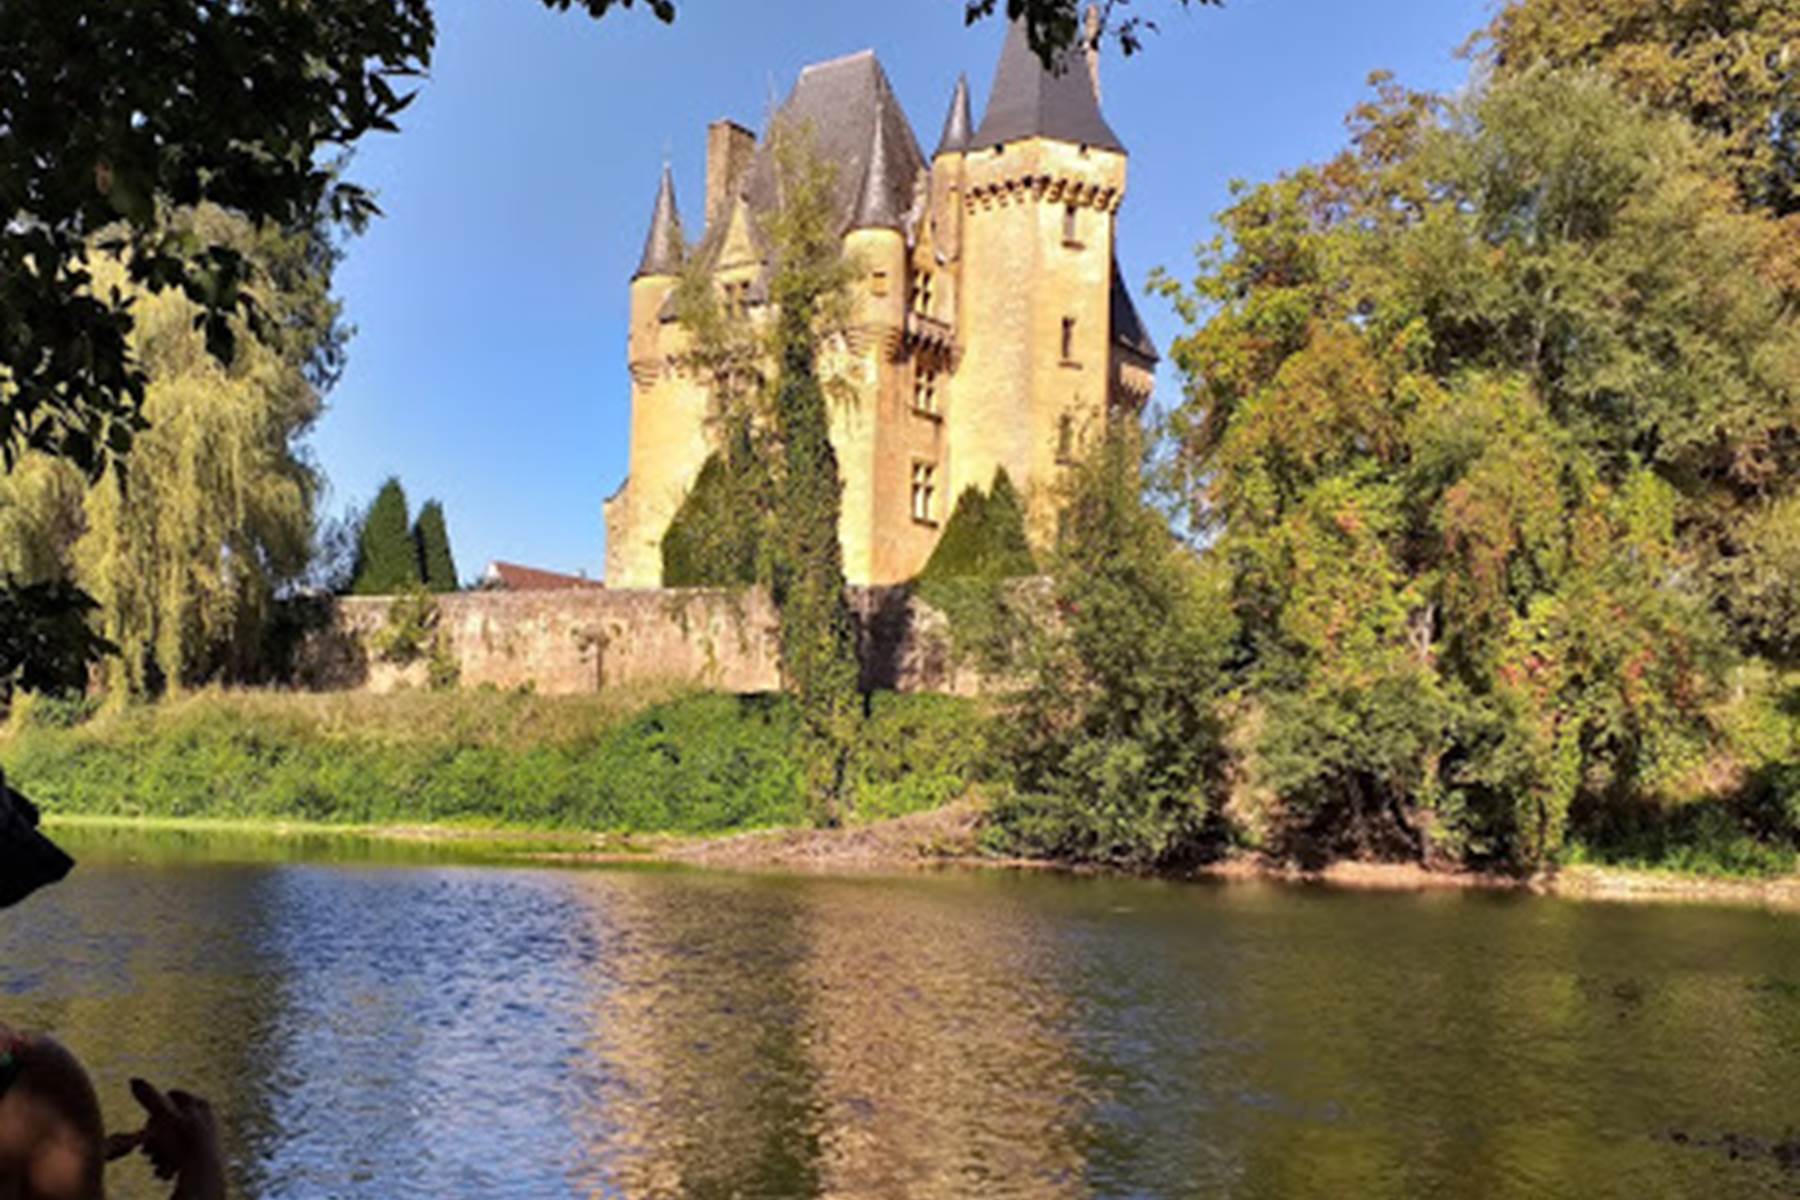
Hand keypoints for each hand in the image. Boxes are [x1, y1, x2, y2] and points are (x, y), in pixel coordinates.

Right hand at [107, 1078, 224, 1199]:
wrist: (203, 1173)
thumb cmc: (182, 1143)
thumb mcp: (163, 1119)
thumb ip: (149, 1099)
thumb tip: (134, 1079)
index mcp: (199, 1103)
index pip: (168, 1097)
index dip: (153, 1113)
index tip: (146, 1129)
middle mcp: (207, 1116)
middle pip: (172, 1120)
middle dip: (155, 1136)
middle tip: (146, 1152)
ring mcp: (209, 1134)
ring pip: (176, 1138)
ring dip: (161, 1151)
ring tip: (154, 1163)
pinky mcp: (207, 1153)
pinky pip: (184, 1154)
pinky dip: (172, 1161)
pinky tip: (165, 1171)